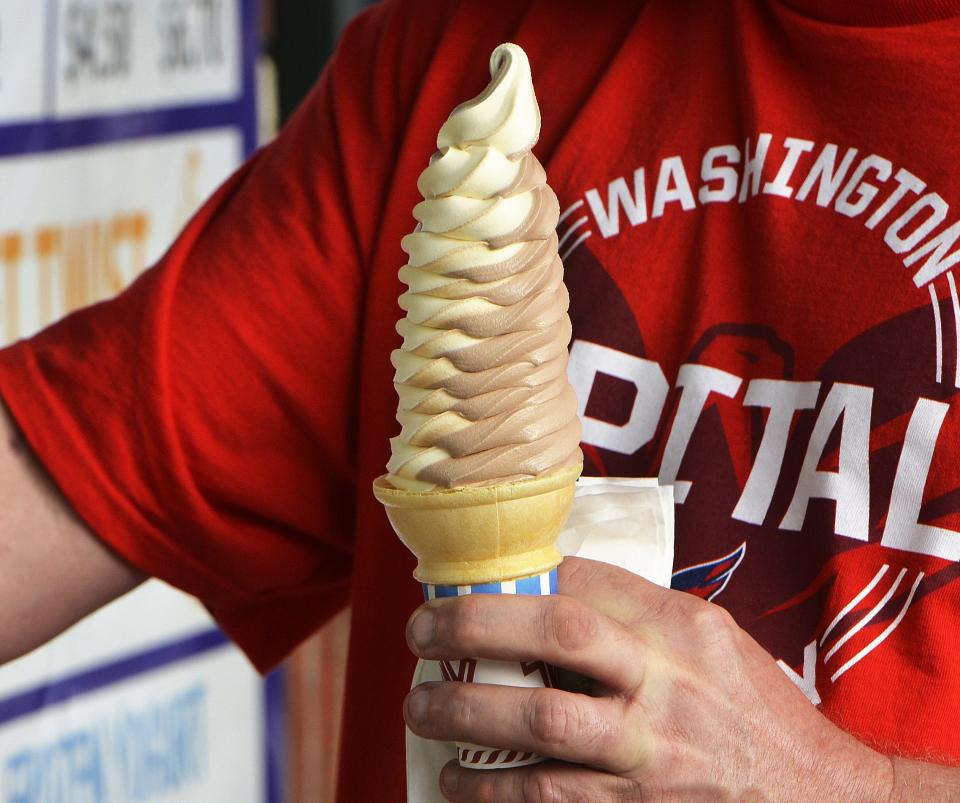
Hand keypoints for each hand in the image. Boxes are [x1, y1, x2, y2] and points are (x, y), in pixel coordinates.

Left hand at [404, 558, 892, 801]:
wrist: (820, 801)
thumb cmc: (759, 714)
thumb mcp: (715, 640)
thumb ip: (642, 617)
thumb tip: (557, 591)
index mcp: (684, 630)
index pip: (591, 582)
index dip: (524, 576)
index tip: (477, 579)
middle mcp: (668, 683)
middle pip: (560, 635)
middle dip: (478, 625)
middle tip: (423, 630)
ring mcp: (653, 752)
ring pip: (544, 723)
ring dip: (467, 713)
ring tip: (420, 707)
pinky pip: (552, 800)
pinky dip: (495, 793)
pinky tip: (460, 783)